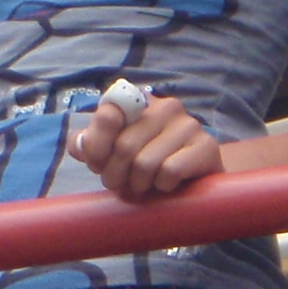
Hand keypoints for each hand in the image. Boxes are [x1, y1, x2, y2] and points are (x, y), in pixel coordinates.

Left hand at [72, 91, 221, 201]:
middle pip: (124, 146)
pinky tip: (167, 184)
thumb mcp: (112, 154)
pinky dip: (162, 186)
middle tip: (121, 184)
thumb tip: (81, 145)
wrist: (192, 181)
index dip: (96, 148)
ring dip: (139, 185)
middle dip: (115, 175)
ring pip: (145, 163)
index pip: (108, 115)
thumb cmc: (145, 166)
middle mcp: (165, 106)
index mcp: (139, 103)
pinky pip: (169, 172)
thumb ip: (89, 145)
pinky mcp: (206, 146)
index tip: (98, 165)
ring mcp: (188, 124)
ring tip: (144, 185)